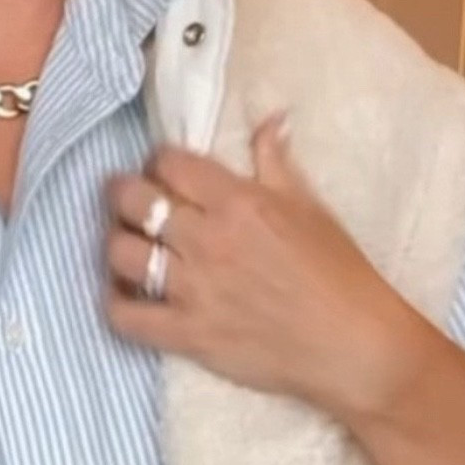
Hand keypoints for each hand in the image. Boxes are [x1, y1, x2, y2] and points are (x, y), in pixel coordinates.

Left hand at [102, 112, 411, 419]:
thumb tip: (270, 118)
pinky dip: (113, 302)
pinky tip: (122, 293)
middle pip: (133, 201)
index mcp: (238, 202)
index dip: (158, 162)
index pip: (169, 163)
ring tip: (127, 243)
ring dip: (116, 243)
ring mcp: (192, 289)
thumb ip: (276, 161)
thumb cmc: (339, 273)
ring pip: (120, 253)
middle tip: (128, 201)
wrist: (352, 346)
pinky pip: (124, 317)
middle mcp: (207, 240)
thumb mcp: (311, 207)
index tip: (163, 171)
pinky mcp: (186, 334)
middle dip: (123, 194)